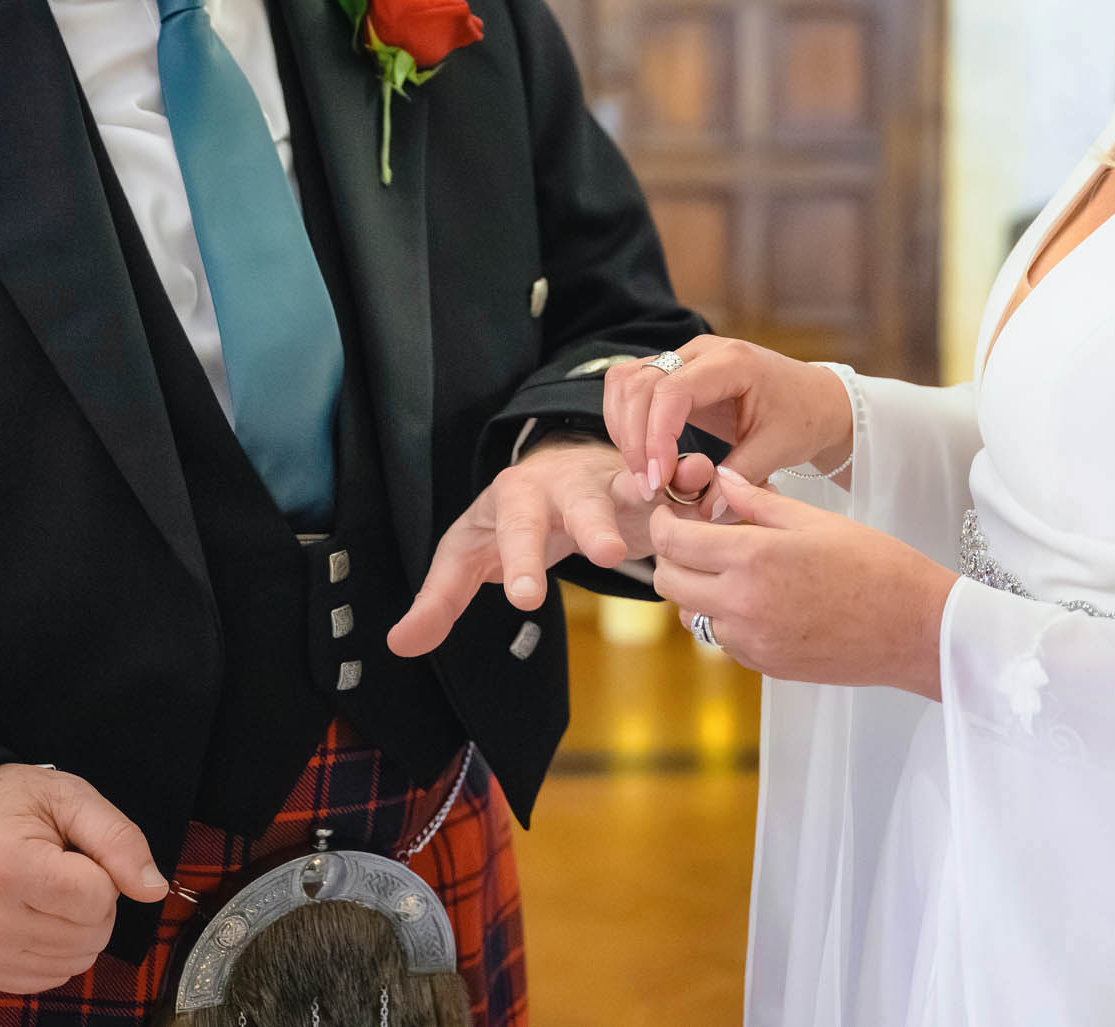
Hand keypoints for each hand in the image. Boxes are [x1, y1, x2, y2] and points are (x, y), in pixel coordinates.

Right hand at [0, 764, 168, 992]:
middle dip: (96, 902)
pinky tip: (37, 916)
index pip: (98, 898)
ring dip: (79, 927)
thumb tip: (154, 890)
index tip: (76, 853)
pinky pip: (50, 977)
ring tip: (47, 892)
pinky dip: (59, 950)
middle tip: (63, 870)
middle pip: (91, 934)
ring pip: (76, 960)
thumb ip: (121, 841)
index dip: (105, 873)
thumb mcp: (73, 799)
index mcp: (6, 867)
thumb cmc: (13, 806)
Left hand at [388, 438, 714, 656]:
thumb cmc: (508, 519)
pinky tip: (714, 495)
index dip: (520, 563)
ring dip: (654, 499)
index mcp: (514, 499)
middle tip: (606, 553)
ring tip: (675, 520)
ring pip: (632, 488)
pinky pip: (674, 486)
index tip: (524, 598)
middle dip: (593, 524)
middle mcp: (563, 485)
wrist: (557, 469)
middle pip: (577, 502)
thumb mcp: (468, 555)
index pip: (514, 532)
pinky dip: (694, 487)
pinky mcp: (648, 490)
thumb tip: (399, 645)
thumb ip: (439, 600)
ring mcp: (609, 483)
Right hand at [603, 336, 852, 512]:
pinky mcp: (674, 373)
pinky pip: (631, 387)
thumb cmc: (803, 418)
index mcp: (732, 361)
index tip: (658, 480)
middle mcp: (701, 351)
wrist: (815, 399)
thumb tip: (703, 511)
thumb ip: (740, 477)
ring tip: (644, 474)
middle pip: (639, 384)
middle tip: (648, 486)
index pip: (672, 391)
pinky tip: (642, 456)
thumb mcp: (779, 449)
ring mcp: (683, 358)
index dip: (656, 437)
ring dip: (624, 429)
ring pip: (626, 382)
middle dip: (635, 439)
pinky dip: (626, 422)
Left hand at [649, 468, 955, 698]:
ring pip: (691, 614)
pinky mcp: (764, 664)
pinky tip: (759, 600)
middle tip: (693, 540)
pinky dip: (726, 619)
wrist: (914, 627)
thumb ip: (757, 502)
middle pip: (668, 581)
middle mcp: (741, 603)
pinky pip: (722, 639)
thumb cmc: (874, 564)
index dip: (662, 523)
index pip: (673, 541)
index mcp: (752, 557)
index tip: (670, 513)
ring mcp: (750, 640)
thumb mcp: (814, 519)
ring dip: (697, 591)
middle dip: (670, 557)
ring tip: (730, 570)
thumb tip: (720, 481)